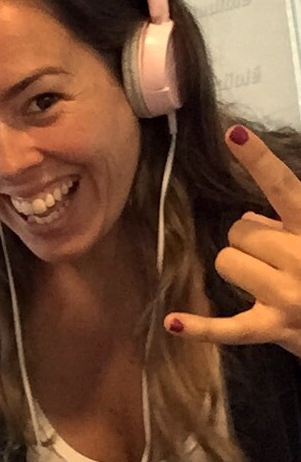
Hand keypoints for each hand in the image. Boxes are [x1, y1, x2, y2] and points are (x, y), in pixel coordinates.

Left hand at [165, 124, 300, 357]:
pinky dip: (199, 328)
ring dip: (240, 270)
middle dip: (251, 239)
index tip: (234, 134)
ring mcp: (288, 294)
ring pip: (227, 263)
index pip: (282, 186)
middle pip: (240, 230)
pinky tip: (174, 322)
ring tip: (271, 284)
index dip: (258, 159)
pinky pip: (226, 327)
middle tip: (277, 256)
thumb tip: (250, 219)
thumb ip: (288, 222)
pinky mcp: (275, 327)